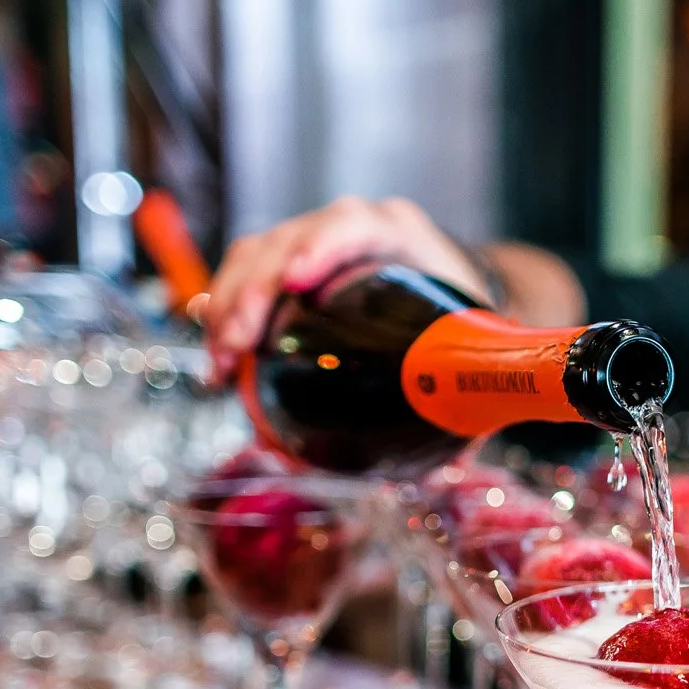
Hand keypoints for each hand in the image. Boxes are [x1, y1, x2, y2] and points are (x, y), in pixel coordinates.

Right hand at [203, 195, 489, 379]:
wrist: (450, 285)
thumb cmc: (458, 310)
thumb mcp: (468, 336)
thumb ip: (463, 386)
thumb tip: (447, 462)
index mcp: (396, 234)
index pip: (351, 226)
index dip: (319, 245)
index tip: (295, 280)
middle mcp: (348, 229)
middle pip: (285, 243)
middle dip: (252, 293)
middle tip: (235, 347)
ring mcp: (310, 242)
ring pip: (253, 257)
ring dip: (228, 308)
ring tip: (219, 366)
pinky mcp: (283, 263)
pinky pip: (243, 275)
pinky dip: (225, 314)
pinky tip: (220, 359)